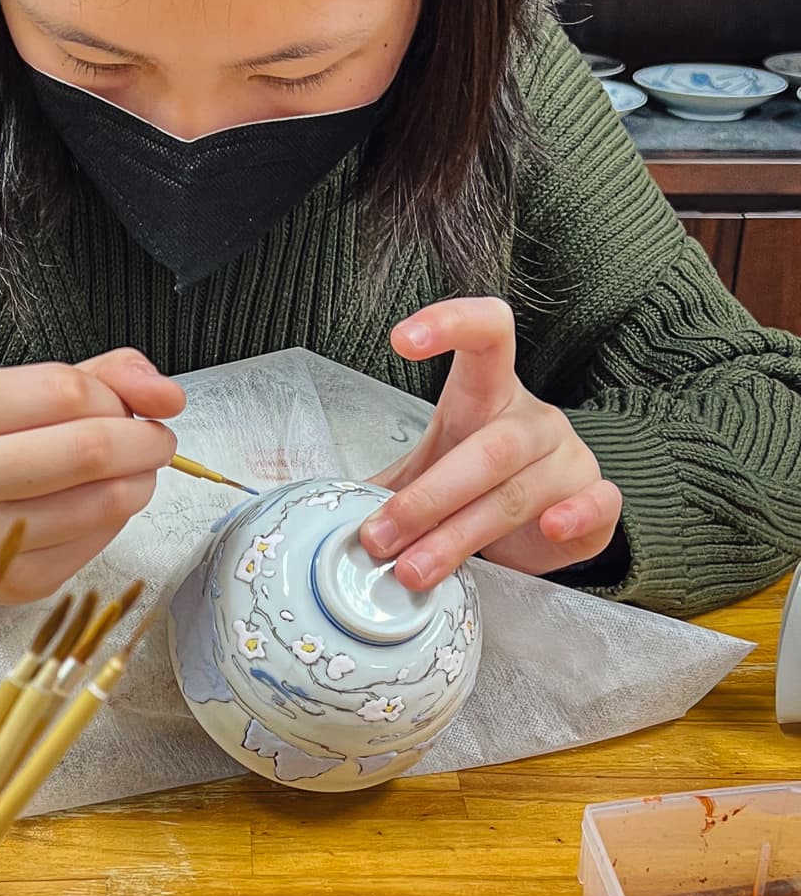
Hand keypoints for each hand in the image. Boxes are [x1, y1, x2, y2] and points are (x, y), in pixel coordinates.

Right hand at [0, 348, 184, 601]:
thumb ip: (99, 377)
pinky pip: (95, 542)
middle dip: (144, 441)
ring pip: (103, 502)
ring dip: (140, 481)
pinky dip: (116, 518)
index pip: (62, 390)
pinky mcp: (11, 582)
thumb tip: (167, 395)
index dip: (113, 396)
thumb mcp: (18, 392)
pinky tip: (101, 506)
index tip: (125, 405)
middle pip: (88, 450)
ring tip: (134, 471)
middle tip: (156, 440)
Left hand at [360, 298, 621, 587]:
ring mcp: (568, 455)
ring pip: (517, 491)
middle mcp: (532, 417)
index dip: (450, 324)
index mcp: (488, 391)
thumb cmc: (475, 482)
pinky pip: (596, 501)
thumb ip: (381, 481)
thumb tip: (297, 498)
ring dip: (460, 535)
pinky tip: (549, 531)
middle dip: (427, 499)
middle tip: (379, 537)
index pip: (485, 333)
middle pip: (487, 448)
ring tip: (414, 571)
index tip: (400, 340)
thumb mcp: (426, 468)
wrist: (547, 516)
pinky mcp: (596, 498)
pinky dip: (574, 516)